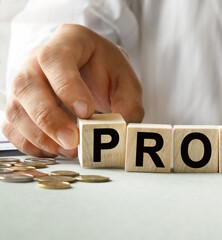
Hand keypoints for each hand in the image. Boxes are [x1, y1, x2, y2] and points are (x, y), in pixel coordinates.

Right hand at [2, 24, 143, 157]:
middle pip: (27, 86)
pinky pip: (13, 129)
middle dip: (50, 119)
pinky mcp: (18, 108)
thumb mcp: (126, 82)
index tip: (86, 111)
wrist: (91, 71)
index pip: (54, 59)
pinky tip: (56, 150)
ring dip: (41, 136)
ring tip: (70, 150)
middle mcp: (35, 60)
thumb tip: (122, 132)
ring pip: (16, 111)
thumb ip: (129, 105)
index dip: (67, 87)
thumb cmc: (107, 72)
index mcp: (67, 42)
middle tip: (74, 140)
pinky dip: (32, 145)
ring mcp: (22, 84)